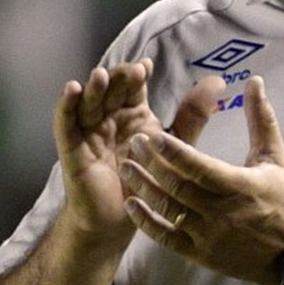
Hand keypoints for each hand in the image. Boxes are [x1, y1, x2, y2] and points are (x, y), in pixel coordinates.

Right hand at [54, 60, 223, 242]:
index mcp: (133, 113)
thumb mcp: (174, 145)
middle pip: (111, 89)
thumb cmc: (148, 181)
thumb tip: (217, 82)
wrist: (125, 217)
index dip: (137, 73)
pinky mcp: (73, 147)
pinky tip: (72, 89)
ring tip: (101, 76)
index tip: (147, 66)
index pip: (132, 85)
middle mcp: (110, 116)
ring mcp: (89, 130)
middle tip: (132, 73)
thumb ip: (193, 115)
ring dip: (93, 87)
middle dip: (119, 78)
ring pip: (88, 101)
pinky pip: (65, 123)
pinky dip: (66, 105)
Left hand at [120, 75, 283, 284]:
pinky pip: (168, 238)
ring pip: (170, 210)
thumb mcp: (275, 158)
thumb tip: (255, 81)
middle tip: (133, 143)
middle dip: (153, 164)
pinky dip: (147, 223)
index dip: (175, 152)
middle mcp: (222, 212)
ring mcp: (209, 235)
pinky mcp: (201, 253)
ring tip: (125, 167)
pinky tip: (132, 204)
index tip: (153, 135)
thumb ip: (262, 119)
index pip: (201, 168)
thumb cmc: (283, 200)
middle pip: (180, 186)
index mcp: (241, 186)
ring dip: (145, 188)